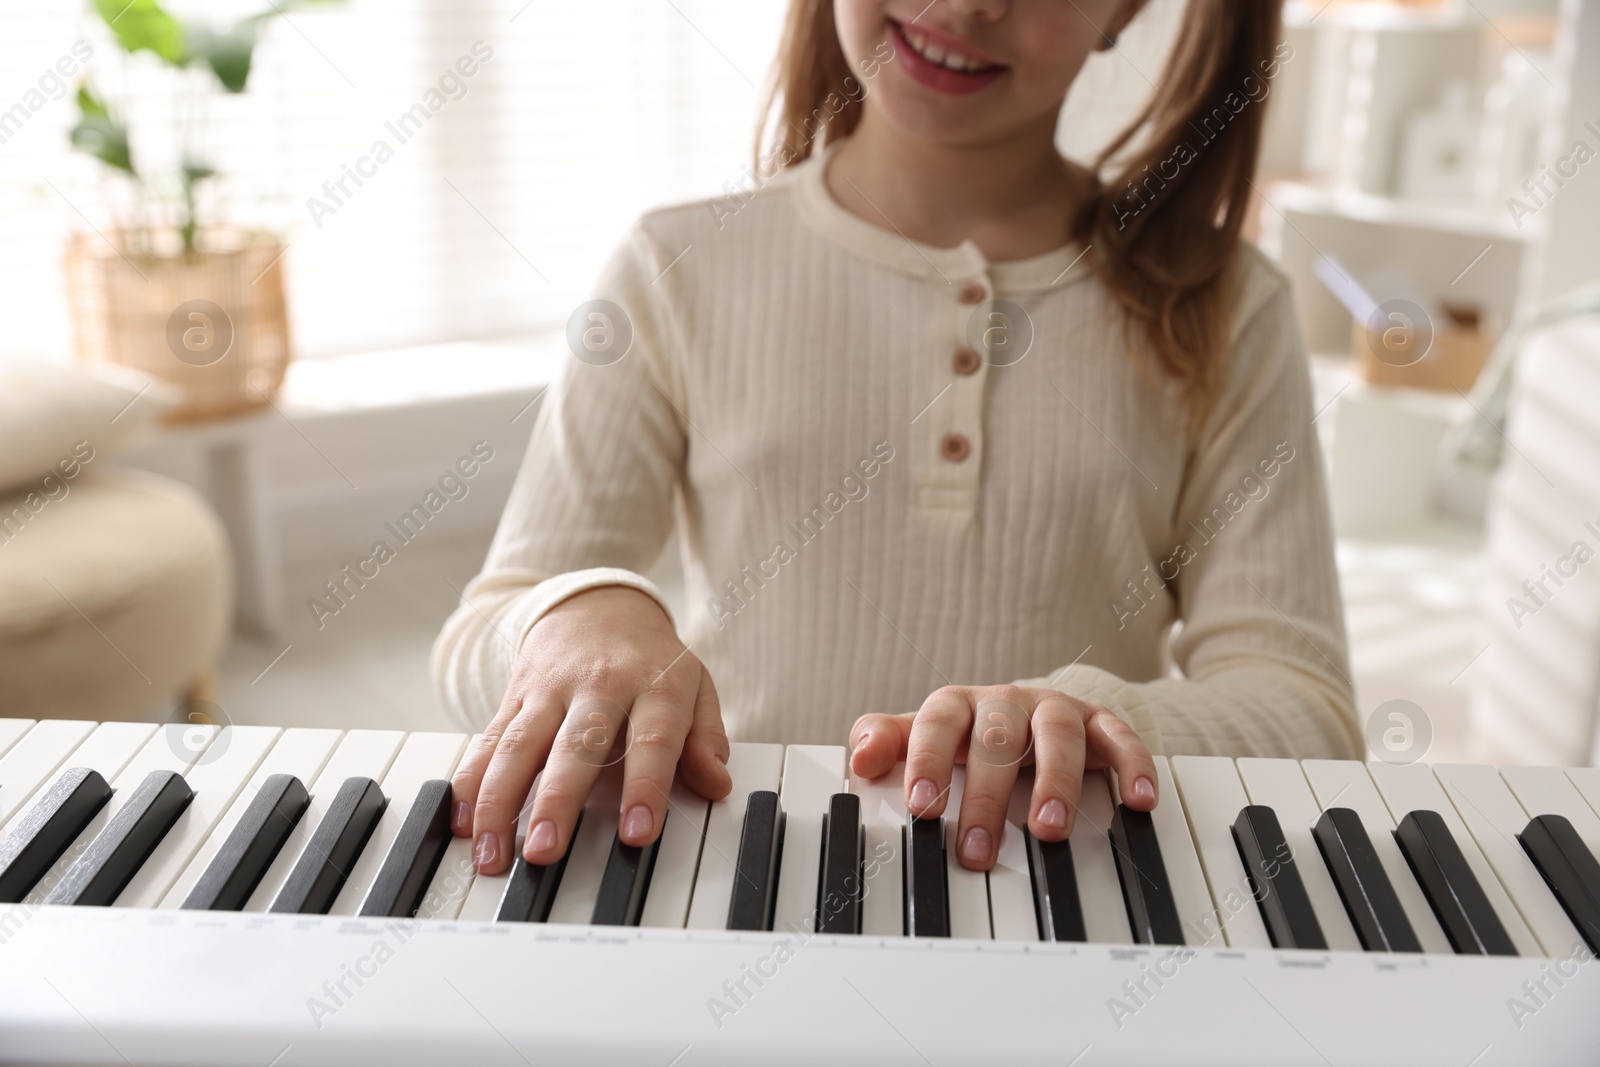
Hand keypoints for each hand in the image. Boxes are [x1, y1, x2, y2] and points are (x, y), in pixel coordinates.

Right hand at [449, 586, 731, 873]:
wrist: (597, 604)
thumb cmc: (651, 660)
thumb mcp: (695, 686)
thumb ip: (706, 738)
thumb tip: (718, 784)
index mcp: (653, 686)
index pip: (651, 742)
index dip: (645, 788)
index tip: (638, 834)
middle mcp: (598, 686)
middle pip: (574, 747)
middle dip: (556, 801)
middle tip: (544, 852)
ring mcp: (549, 691)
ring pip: (517, 747)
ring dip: (499, 803)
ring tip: (492, 855)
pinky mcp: (513, 697)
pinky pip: (487, 741)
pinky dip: (471, 783)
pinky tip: (462, 822)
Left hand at [848, 684, 1156, 871]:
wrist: (1026, 710)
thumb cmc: (968, 736)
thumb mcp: (923, 740)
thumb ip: (888, 744)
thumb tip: (859, 757)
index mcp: (958, 706)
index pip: (938, 724)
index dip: (929, 761)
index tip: (922, 806)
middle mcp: (1006, 703)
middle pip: (997, 739)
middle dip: (987, 796)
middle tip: (978, 849)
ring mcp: (1054, 711)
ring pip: (1057, 734)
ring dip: (1055, 782)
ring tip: (1048, 831)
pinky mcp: (1098, 724)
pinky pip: (1119, 738)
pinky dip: (1131, 765)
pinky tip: (1138, 800)